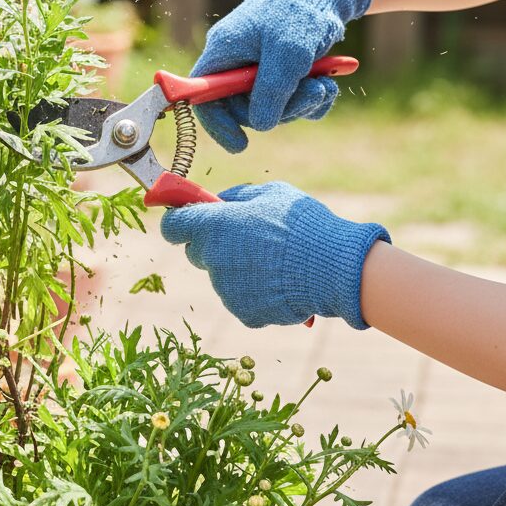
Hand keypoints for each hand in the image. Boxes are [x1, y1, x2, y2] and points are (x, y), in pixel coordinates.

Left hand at [160, 181, 389, 328]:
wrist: (332, 268)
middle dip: (212, 245)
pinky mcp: (242, 312)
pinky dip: (255, 292)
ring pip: (222, 276)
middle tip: (245, 239)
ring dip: (238, 269)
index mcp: (213, 225)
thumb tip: (221, 202)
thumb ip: (238, 197)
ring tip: (275, 262)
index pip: (173, 225)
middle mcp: (212, 258)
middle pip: (197, 252)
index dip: (179, 221)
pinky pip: (241, 298)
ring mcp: (225, 288)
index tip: (187, 219)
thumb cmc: (302, 224)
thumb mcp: (272, 194)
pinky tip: (281, 282)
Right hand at [194, 0, 373, 152]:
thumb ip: (271, 91)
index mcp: (223, 53)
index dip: (217, 124)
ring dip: (301, 103)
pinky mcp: (282, 74)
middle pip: (243, 108)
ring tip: (325, 86)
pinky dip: (311, 101)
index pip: (203, 97)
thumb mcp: (287, 53)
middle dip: (280, 109)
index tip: (240, 144)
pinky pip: (291, 103)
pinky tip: (328, 86)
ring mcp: (259, 70)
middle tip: (311, 95)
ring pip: (272, 108)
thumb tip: (261, 125)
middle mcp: (236, 64)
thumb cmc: (300, 12)